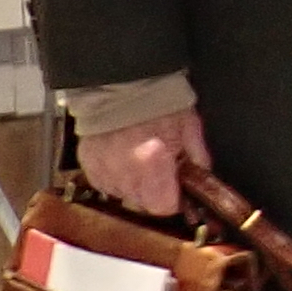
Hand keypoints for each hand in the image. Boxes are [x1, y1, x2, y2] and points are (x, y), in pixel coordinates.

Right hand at [77, 107, 209, 215]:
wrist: (123, 84)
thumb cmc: (158, 102)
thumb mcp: (190, 128)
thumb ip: (198, 160)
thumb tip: (202, 183)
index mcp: (151, 160)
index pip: (163, 206)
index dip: (174, 198)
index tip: (178, 188)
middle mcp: (123, 170)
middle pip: (144, 204)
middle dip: (156, 191)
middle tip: (161, 169)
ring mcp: (103, 170)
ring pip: (124, 196)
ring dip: (135, 185)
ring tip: (141, 159)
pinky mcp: (89, 166)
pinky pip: (106, 185)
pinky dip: (117, 177)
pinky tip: (124, 158)